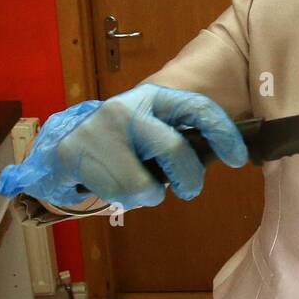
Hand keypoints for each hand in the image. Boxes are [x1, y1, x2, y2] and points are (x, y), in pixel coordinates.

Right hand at [0, 85, 246, 209]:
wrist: (60, 145)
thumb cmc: (122, 143)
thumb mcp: (153, 129)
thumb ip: (181, 137)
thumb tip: (223, 156)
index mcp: (154, 98)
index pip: (197, 108)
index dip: (223, 134)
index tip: (238, 159)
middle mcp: (128, 108)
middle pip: (174, 149)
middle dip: (189, 178)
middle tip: (190, 190)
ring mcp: (100, 130)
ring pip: (147, 183)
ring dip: (150, 194)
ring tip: (138, 184)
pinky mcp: (76, 153)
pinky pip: (119, 193)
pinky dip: (126, 200)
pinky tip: (112, 185)